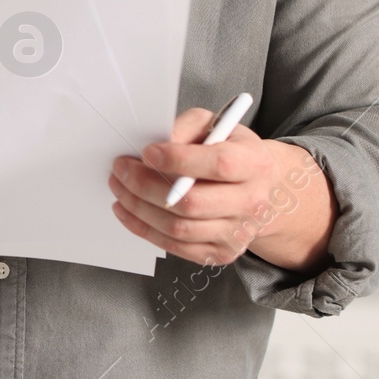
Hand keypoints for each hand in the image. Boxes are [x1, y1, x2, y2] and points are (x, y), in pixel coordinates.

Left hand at [108, 108, 335, 270]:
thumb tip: (155, 144)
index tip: (147, 152)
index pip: (219, 165)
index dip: (178, 159)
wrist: (259, 187)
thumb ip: (185, 128)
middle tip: (120, 169)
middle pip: (191, 203)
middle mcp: (252, 202)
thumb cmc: (229, 149)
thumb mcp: (214, 125)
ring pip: (178, 228)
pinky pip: (176, 247)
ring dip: (139, 208)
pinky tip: (128, 210)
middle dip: (145, 185)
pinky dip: (144, 229)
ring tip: (119, 187)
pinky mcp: (222, 253)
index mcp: (255, 164)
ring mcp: (238, 233)